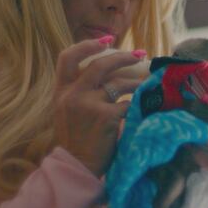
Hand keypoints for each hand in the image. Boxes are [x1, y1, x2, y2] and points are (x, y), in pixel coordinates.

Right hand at [53, 38, 144, 176]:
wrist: (75, 167)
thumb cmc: (75, 141)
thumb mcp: (66, 112)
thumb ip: (79, 92)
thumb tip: (105, 73)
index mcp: (61, 91)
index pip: (67, 57)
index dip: (88, 45)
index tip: (107, 40)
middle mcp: (73, 94)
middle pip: (101, 64)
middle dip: (123, 57)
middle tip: (140, 55)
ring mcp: (89, 104)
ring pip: (119, 83)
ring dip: (137, 82)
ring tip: (147, 84)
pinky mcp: (105, 116)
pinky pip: (128, 104)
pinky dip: (138, 105)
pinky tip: (146, 106)